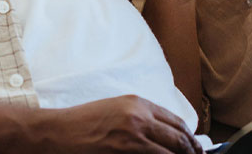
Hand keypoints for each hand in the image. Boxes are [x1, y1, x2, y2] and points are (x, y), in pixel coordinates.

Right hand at [34, 96, 202, 153]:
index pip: (177, 121)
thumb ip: (138, 119)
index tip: (195, 148)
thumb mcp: (114, 111)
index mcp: (138, 104)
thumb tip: (162, 135)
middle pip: (180, 137)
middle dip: (192, 152)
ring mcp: (134, 135)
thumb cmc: (80, 124)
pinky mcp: (127, 150)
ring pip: (172, 152)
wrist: (56, 132)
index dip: (190, 138)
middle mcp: (140, 116)